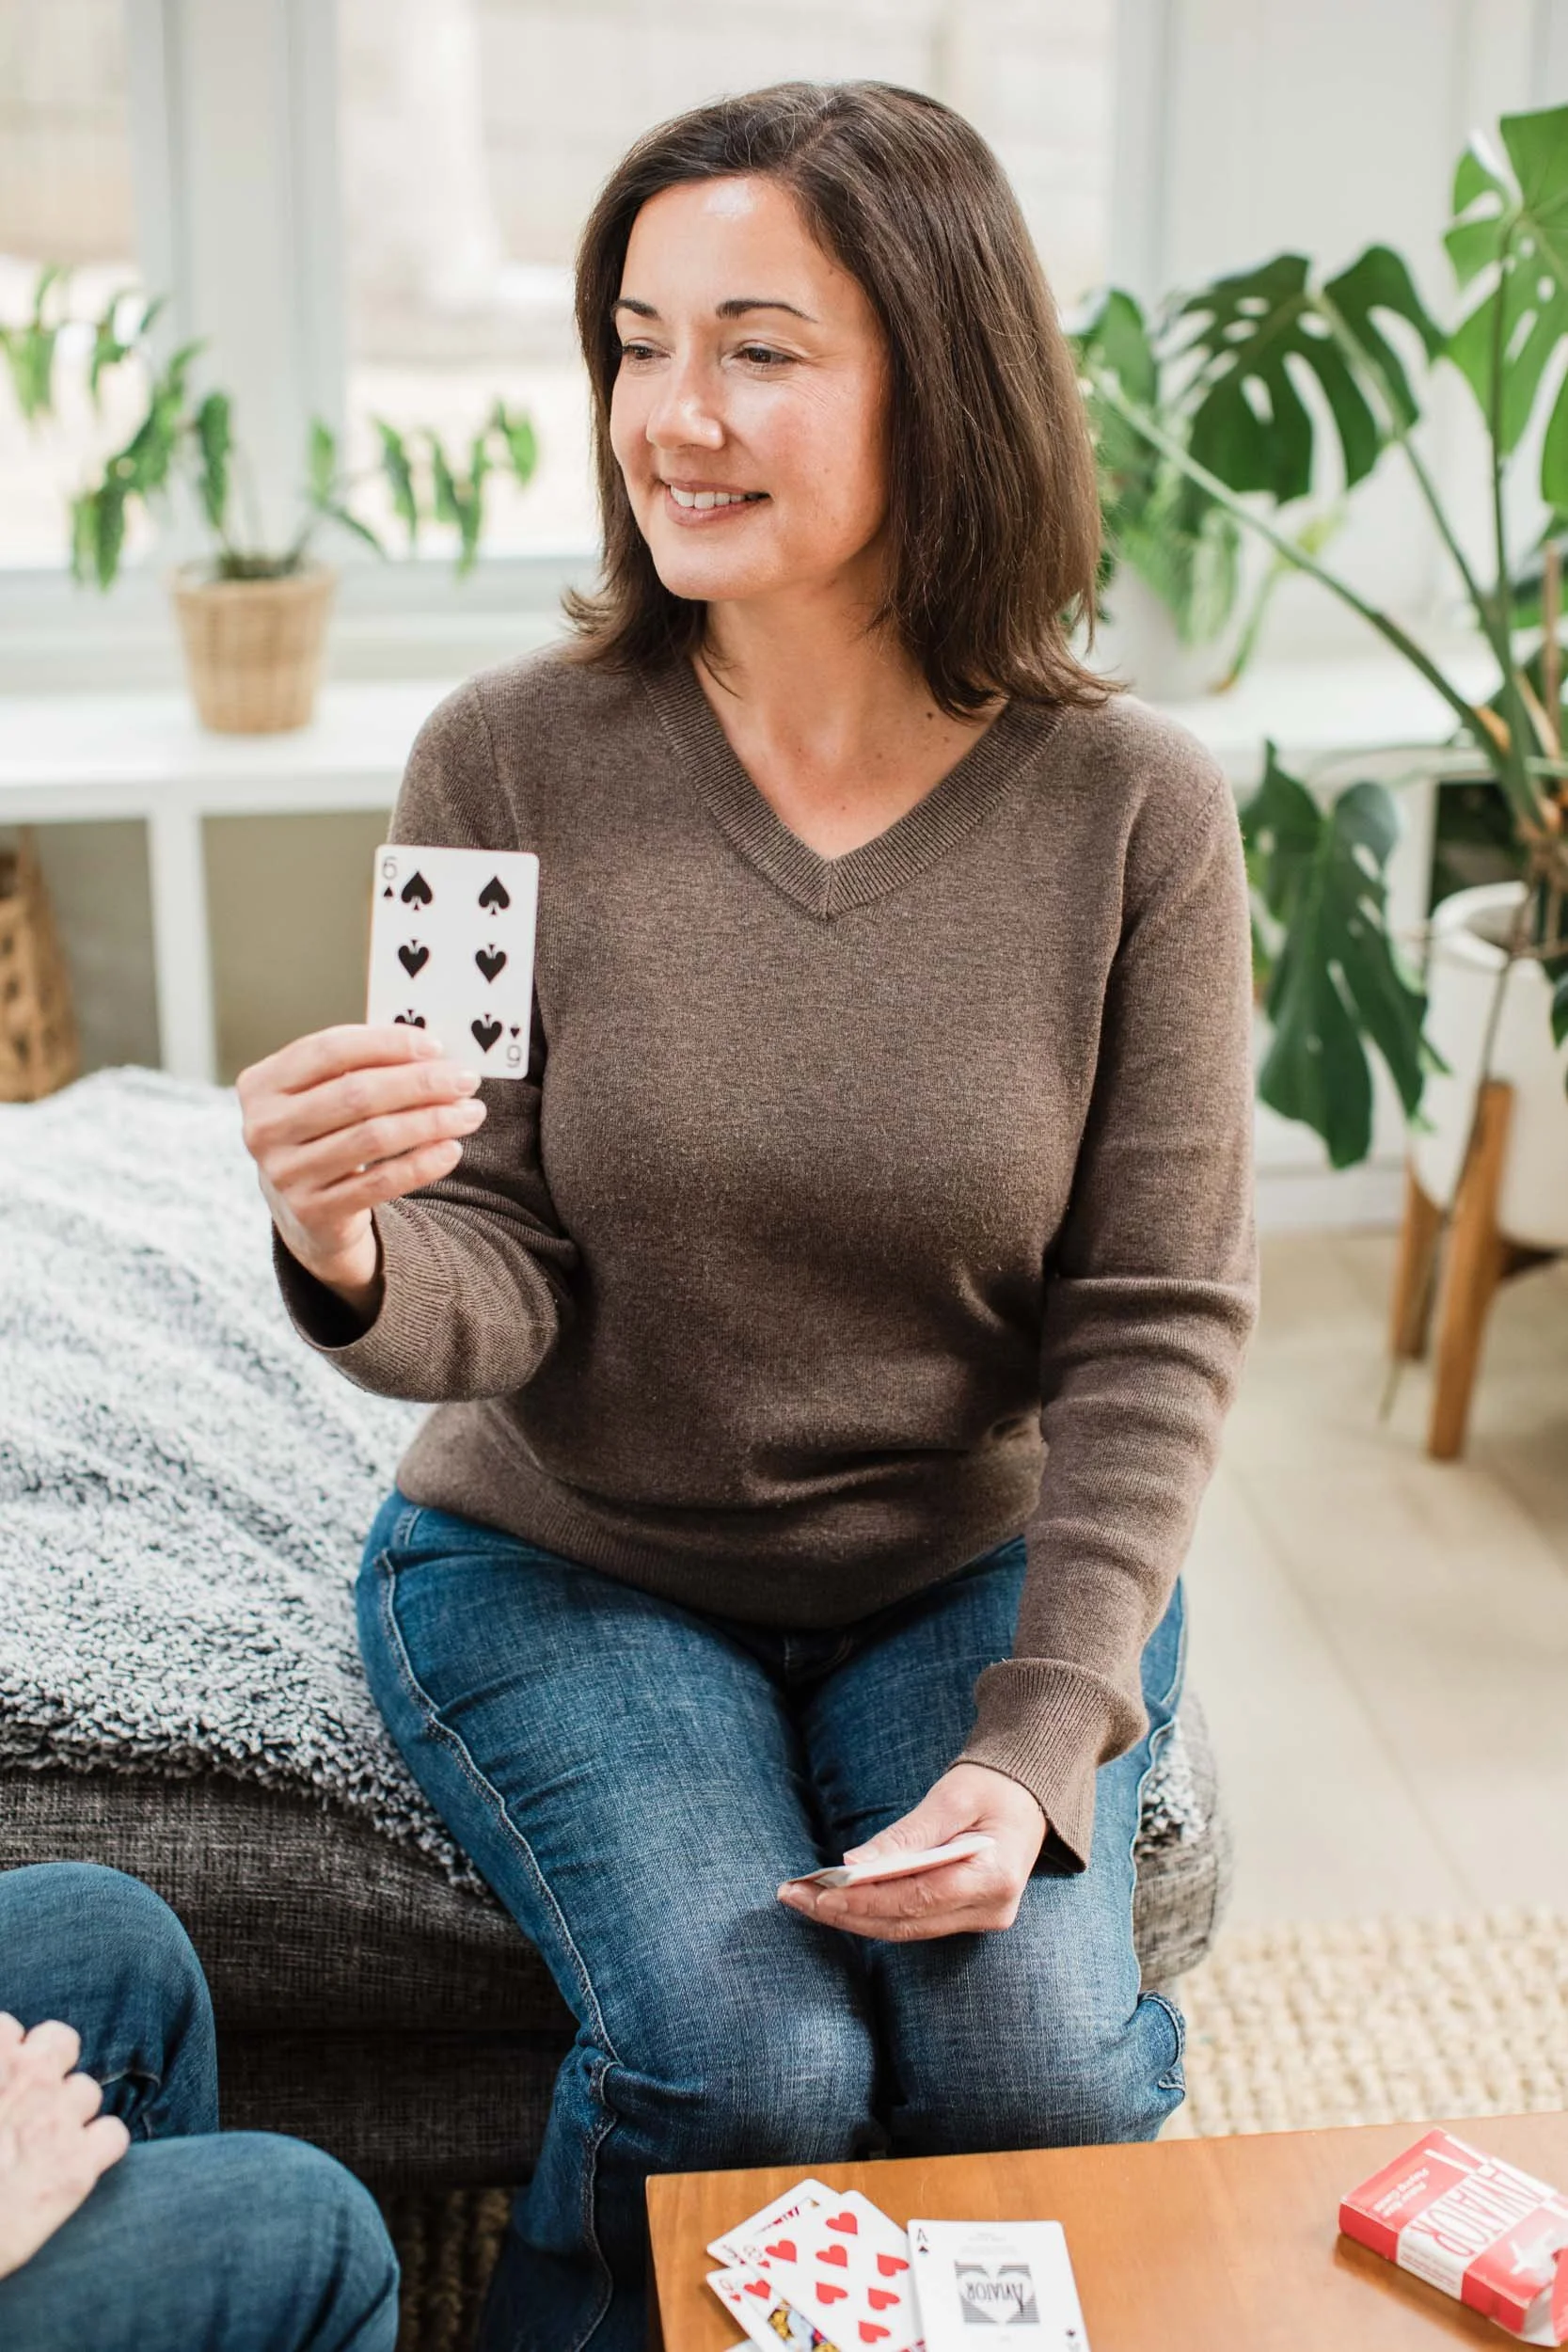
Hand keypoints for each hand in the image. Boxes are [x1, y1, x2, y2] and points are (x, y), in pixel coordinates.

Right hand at [0, 2014, 129, 2278]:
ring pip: (87, 2090)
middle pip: (60, 2040)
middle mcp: (30, 2077)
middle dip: (48, 2063)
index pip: (8, 2028)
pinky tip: (72, 2166)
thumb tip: (2, 2073)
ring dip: (68, 2111)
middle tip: (26, 2099)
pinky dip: (97, 2148)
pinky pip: (113, 2136)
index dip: (3, 2055)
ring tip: (41, 2142)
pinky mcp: (77, 2169)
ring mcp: (58, 2120)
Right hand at [238, 1023, 487, 1314]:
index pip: (329, 1050)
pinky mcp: (313, 1211)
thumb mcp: (323, 1094)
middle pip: (356, 1094)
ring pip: (373, 1138)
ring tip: (469, 1113)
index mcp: (261, 1084)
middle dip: (420, 1083)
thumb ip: (362, 1066)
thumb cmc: (323, 1133)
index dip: (387, 1044)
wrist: (303, 1210)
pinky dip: (423, 1163)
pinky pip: (380, 1182)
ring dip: (431, 1121)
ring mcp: (285, 1173)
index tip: (435, 1046)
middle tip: (465, 1080)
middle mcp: (263, 1128)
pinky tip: (451, 1149)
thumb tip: (431, 1053)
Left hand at [777, 1763, 1046, 1941]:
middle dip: (847, 1913)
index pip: (920, 1898)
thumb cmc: (992, 1787)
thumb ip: (908, 1835)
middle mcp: (992, 1910)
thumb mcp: (952, 1798)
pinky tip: (837, 1901)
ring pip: (905, 1929)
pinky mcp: (967, 1918)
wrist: (1029, 1795)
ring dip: (853, 1917)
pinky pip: (913, 1922)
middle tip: (794, 1895)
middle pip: (906, 1923)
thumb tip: (855, 1862)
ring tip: (804, 1899)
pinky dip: (873, 1913)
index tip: (820, 1890)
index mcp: (996, 1876)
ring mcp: (981, 1920)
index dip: (866, 1899)